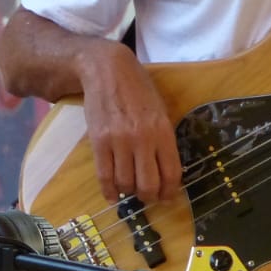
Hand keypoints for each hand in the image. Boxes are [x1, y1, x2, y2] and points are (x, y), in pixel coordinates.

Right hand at [79, 42, 181, 202]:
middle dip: (149, 197)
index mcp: (163, 131)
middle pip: (148, 183)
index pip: (171, 172)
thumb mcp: (160, 111)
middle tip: (148, 198)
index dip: (170, 191)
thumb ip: (162, 139)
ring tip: (129, 191)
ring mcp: (119, 142)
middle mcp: (143, 139)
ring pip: (125, 182)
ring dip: (128, 192)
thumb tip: (163, 168)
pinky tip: (112, 195)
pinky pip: (104, 175)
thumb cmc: (138, 90)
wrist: (108, 72)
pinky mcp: (99, 142)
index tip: (167, 197)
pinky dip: (109, 190)